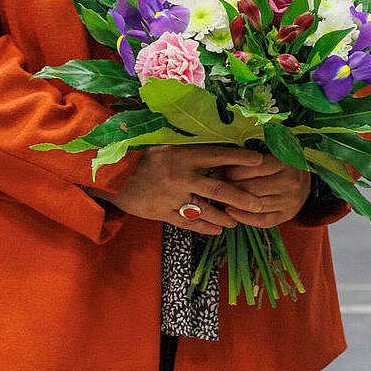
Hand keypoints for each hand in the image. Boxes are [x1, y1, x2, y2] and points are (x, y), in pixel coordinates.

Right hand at [105, 143, 270, 236]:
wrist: (109, 174)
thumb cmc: (140, 154)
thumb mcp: (164, 143)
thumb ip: (188, 145)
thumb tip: (215, 139)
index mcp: (182, 154)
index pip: (218, 155)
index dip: (240, 158)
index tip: (260, 161)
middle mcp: (180, 176)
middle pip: (218, 189)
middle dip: (240, 197)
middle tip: (257, 203)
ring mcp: (171, 197)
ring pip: (205, 210)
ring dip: (224, 216)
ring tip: (236, 221)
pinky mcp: (161, 213)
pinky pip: (187, 223)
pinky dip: (204, 228)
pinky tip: (216, 230)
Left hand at [218, 155, 311, 227]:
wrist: (305, 178)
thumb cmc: (282, 162)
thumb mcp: (272, 151)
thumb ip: (250, 157)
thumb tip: (220, 166)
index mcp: (287, 162)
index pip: (255, 167)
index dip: (235, 169)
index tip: (223, 170)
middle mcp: (291, 182)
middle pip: (252, 188)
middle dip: (231, 186)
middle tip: (218, 185)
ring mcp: (290, 201)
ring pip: (255, 205)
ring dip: (235, 202)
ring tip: (222, 197)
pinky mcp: (287, 215)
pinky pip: (262, 220)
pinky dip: (244, 218)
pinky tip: (231, 212)